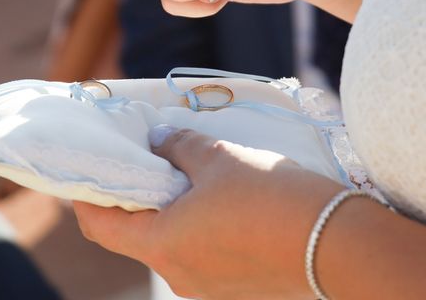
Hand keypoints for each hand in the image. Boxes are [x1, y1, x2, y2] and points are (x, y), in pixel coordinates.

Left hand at [74, 127, 342, 298]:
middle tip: (146, 161)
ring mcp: (209, 286)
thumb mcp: (217, 159)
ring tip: (189, 173)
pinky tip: (221, 199)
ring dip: (172, 210)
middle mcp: (178, 275)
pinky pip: (202, 252)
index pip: (100, 227)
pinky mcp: (236, 287)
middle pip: (137, 236)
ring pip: (173, 243)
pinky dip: (198, 226)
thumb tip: (160, 141)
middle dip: (137, 198)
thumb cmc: (268, 197)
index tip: (87, 173)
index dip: (86, 198)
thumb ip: (179, 147)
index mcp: (162, 245)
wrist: (338, 244)